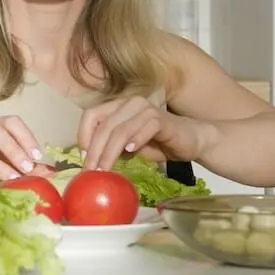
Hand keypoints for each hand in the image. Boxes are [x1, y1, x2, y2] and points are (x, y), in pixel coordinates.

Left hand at [77, 96, 213, 170]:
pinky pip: (145, 128)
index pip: (91, 115)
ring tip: (105, 169)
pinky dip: (135, 141)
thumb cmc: (158, 142)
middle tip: (91, 171)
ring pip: (120, 130)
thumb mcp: (128, 147)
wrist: (190, 140)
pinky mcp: (161, 119)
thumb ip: (111, 147)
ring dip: (110, 152)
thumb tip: (90, 159)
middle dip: (95, 150)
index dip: (83, 136)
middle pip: (104, 126)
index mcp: (118, 106)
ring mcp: (146, 109)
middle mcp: (130, 103)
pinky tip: (130, 153)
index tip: (83, 158)